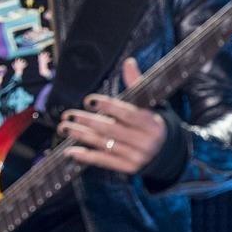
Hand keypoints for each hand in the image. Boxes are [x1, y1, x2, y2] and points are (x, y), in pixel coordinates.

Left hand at [59, 58, 166, 173]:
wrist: (167, 152)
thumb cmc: (151, 123)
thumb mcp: (149, 105)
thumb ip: (136, 84)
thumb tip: (129, 62)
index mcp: (151, 122)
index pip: (127, 113)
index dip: (108, 106)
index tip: (89, 100)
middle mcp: (144, 140)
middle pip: (112, 129)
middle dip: (88, 121)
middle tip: (69, 114)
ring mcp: (136, 156)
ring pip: (104, 144)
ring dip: (81, 136)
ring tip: (64, 128)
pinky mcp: (128, 168)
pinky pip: (105, 161)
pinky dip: (87, 156)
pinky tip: (71, 151)